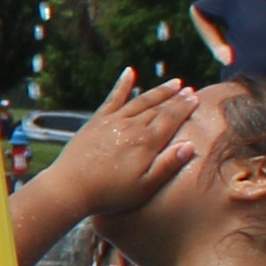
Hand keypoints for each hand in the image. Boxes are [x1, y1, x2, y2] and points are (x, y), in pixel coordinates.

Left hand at [35, 72, 204, 223]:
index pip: (171, 119)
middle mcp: (131, 126)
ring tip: (174, 82)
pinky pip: (112, 98)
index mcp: (146, 142)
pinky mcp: (96, 121)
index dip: (184, 108)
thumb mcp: (145, 186)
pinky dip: (122, 85)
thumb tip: (189, 145)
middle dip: (175, 98)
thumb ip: (168, 165)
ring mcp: (112, 121)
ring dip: (158, 91)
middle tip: (189, 89)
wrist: (70, 188)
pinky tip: (129, 72)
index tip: (195, 98)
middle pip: (158, 108)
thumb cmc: (110, 193)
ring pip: (140, 100)